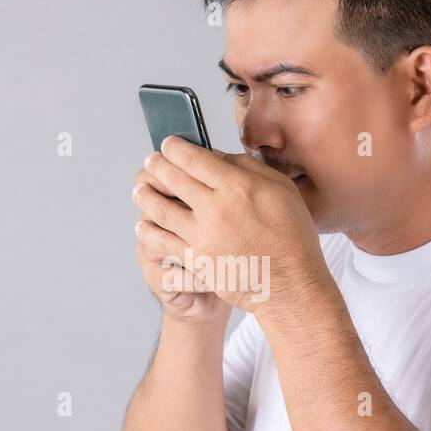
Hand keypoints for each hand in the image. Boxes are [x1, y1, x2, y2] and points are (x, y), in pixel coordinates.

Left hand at [132, 135, 330, 316]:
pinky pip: (162, 241)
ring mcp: (202, 235)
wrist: (290, 285)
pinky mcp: (195, 259)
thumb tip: (218, 157)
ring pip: (160, 209)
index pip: (195, 158)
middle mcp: (215, 208)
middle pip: (173, 178)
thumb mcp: (282, 190)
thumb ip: (249, 169)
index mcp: (237, 186)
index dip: (175, 148)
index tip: (168, 145)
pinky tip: (143, 224)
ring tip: (139, 190)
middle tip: (150, 161)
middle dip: (156, 166)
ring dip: (145, 196)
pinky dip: (148, 231)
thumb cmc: (292, 237)